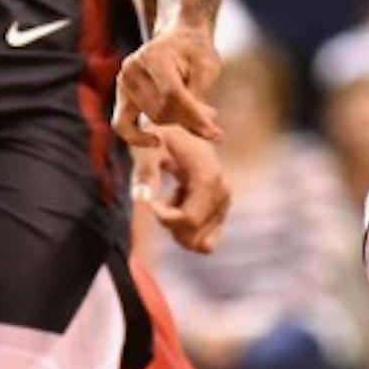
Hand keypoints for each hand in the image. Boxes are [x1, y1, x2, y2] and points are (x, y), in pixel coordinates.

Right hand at [114, 24, 222, 143]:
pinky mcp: (122, 95)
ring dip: (178, 121)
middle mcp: (132, 68)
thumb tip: (203, 131)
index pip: (173, 94)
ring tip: (198, 112)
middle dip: (190, 118)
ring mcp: (123, 82)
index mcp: (154, 55)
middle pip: (162, 108)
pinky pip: (122, 124)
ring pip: (152, 118)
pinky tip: (157, 141)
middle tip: (212, 116)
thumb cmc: (196, 51)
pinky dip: (137, 137)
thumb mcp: (207, 67)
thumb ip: (199, 97)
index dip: (195, 116)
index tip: (216, 134)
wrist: (178, 38)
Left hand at [135, 125, 230, 253]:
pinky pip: (204, 237)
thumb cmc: (158, 136)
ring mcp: (226, 201)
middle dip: (171, 224)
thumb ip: (145, 173)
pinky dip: (186, 225)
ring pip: (200, 240)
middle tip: (162, 197)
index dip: (163, 218)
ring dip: (178, 224)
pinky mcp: (223, 207)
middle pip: (194, 234)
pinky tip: (180, 197)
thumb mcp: (147, 149)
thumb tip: (142, 199)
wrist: (177, 127)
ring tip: (173, 194)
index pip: (188, 220)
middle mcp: (223, 191)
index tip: (150, 201)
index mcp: (208, 177)